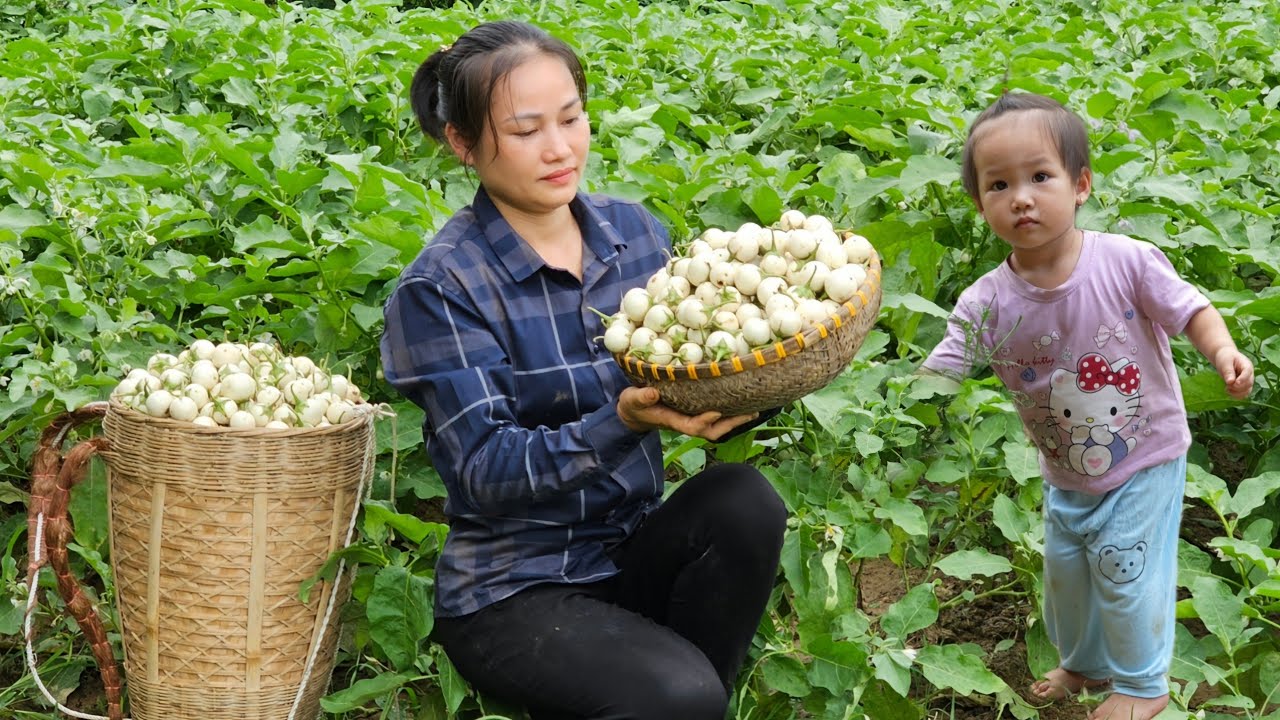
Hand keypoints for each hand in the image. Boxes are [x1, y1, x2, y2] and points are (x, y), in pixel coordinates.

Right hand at [618, 387, 758, 440]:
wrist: (634, 412)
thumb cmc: (633, 404)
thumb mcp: (632, 399)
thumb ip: (641, 397)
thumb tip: (652, 393)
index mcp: (672, 420)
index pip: (691, 426)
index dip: (704, 421)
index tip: (717, 411)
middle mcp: (685, 422)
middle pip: (711, 431)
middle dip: (731, 424)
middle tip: (751, 413)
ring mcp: (691, 419)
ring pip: (717, 426)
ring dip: (735, 420)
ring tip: (754, 410)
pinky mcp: (694, 413)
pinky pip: (716, 417)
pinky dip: (730, 413)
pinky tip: (742, 403)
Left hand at [1213, 347, 1253, 399]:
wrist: (1225, 358)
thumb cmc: (1226, 358)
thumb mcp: (1225, 362)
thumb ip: (1228, 371)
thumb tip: (1230, 382)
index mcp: (1247, 365)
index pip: (1248, 373)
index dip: (1242, 379)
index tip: (1235, 383)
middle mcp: (1250, 374)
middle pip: (1248, 384)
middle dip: (1237, 387)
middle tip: (1227, 384)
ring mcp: (1247, 381)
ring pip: (1247, 391)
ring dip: (1237, 393)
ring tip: (1227, 388)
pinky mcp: (1243, 386)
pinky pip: (1243, 394)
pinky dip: (1236, 395)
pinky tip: (1228, 391)